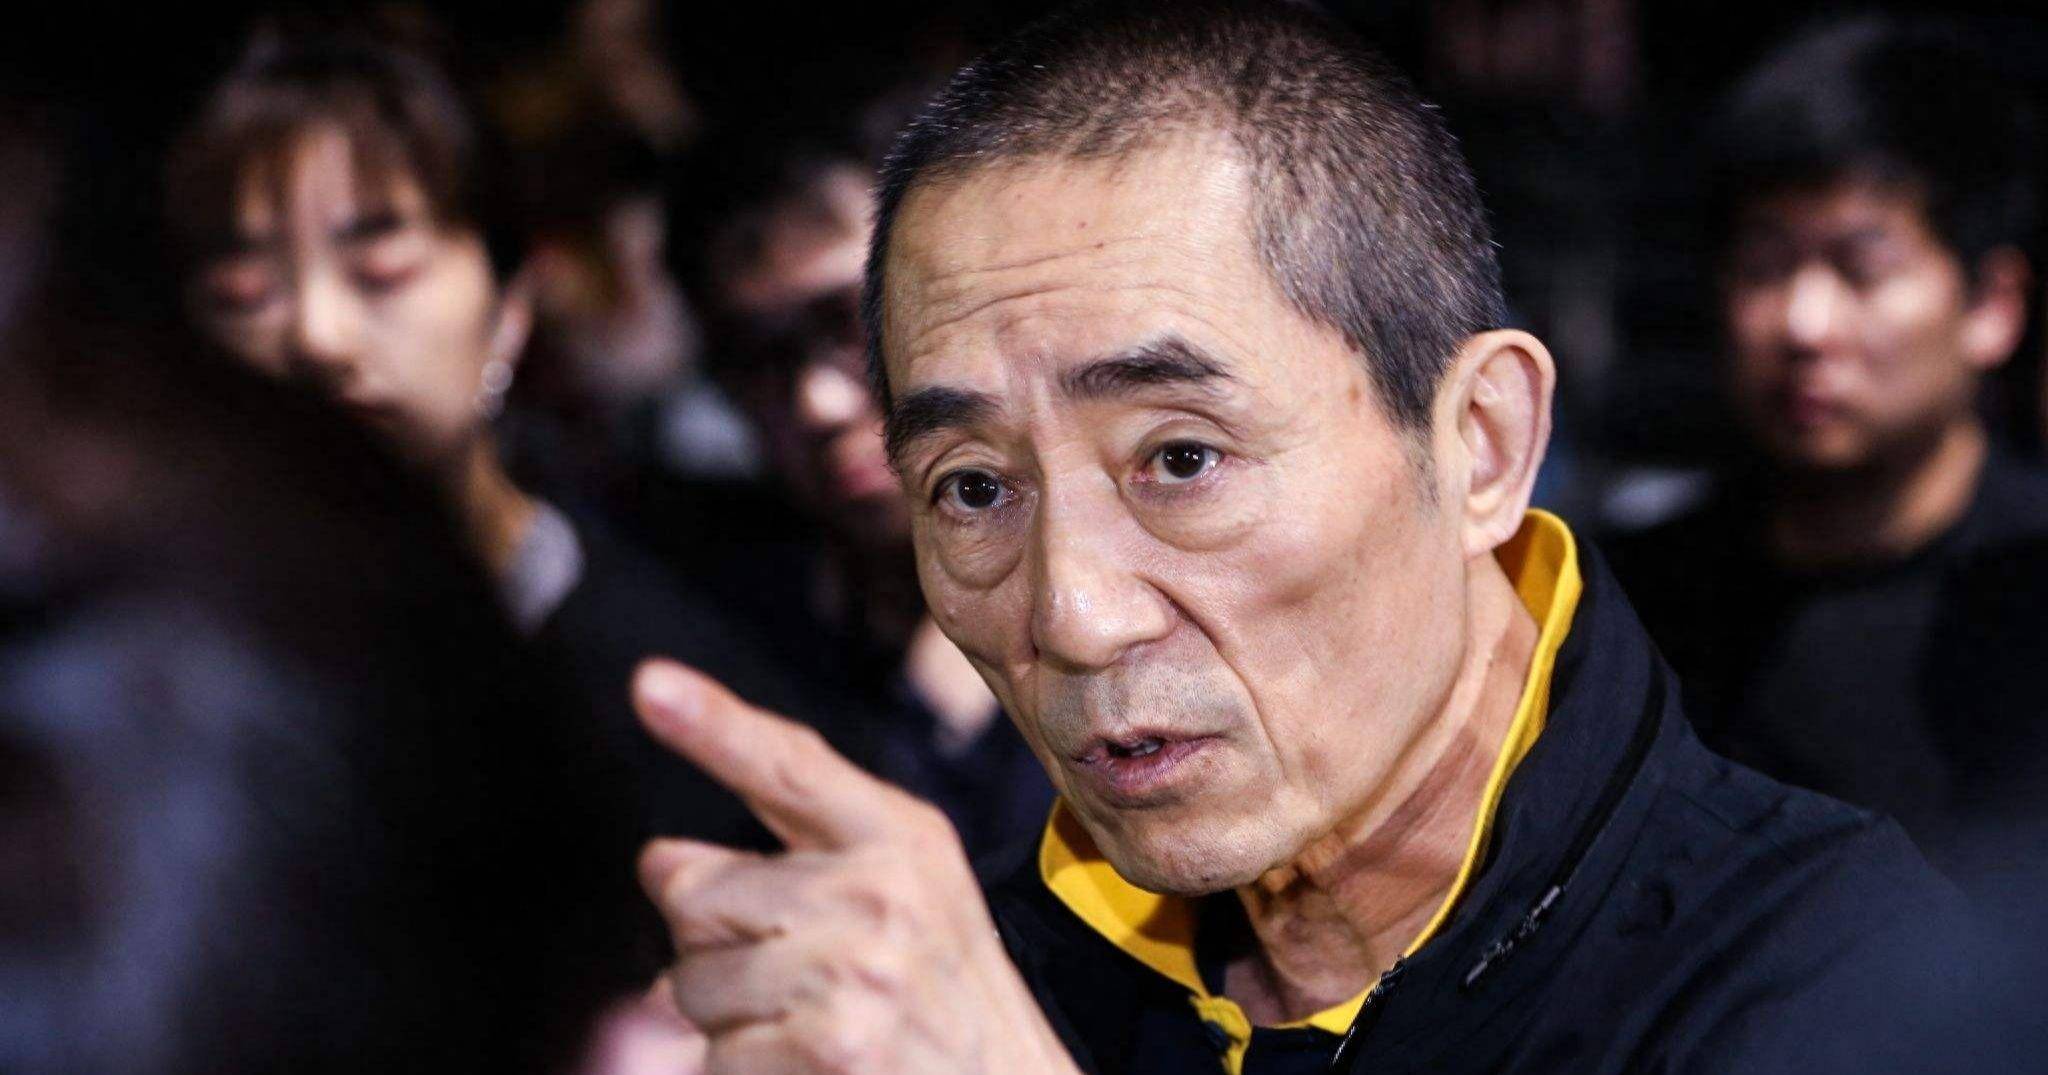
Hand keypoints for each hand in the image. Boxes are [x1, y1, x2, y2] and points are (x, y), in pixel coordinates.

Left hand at [632, 659, 1083, 1074]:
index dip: (713, 724)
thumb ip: (801, 854)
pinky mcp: (828, 1051)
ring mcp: (853, 975)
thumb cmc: (945, 994)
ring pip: (690, 983)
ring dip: (726, 1015)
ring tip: (809, 1022)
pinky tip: (806, 1065)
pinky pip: (714, 1055)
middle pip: (696, 891)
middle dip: (712, 940)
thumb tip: (661, 863)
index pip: (791, 767)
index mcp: (901, 838)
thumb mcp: (908, 891)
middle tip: (789, 970)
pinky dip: (743, 1069)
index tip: (650, 684)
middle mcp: (881, 895)